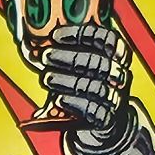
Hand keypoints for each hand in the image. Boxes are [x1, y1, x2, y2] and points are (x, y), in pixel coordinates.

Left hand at [40, 18, 131, 142]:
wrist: (103, 119)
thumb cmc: (85, 84)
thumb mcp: (79, 66)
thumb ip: (64, 54)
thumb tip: (34, 47)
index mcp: (118, 55)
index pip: (106, 39)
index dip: (81, 34)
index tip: (54, 36)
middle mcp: (120, 75)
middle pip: (99, 63)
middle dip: (69, 58)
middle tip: (45, 56)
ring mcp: (116, 98)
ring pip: (96, 88)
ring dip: (67, 82)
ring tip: (47, 79)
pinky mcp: (108, 119)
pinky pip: (95, 112)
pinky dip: (76, 104)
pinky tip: (59, 100)